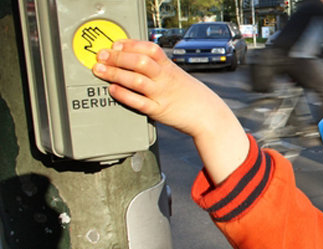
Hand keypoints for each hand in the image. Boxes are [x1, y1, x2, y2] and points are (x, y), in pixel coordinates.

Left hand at [92, 39, 224, 137]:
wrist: (208, 115)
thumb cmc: (191, 95)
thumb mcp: (177, 74)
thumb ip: (159, 67)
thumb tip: (133, 59)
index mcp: (170, 67)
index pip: (149, 49)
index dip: (131, 44)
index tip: (116, 44)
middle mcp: (165, 79)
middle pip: (139, 62)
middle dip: (117, 57)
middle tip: (101, 56)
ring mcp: (162, 95)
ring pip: (136, 80)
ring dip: (115, 74)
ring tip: (100, 71)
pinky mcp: (159, 111)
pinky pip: (138, 102)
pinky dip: (123, 94)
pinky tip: (113, 90)